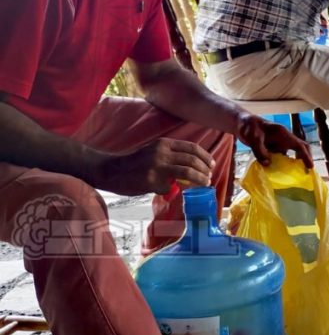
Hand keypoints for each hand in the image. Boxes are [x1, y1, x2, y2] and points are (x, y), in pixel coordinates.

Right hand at [89, 138, 213, 195]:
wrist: (111, 170)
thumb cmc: (135, 163)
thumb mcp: (154, 152)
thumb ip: (171, 156)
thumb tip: (192, 169)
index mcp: (164, 143)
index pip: (192, 148)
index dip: (205, 157)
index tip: (212, 165)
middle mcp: (162, 152)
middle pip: (193, 160)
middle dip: (205, 170)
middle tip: (209, 178)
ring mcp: (156, 166)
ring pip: (188, 172)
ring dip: (199, 179)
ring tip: (204, 184)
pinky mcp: (151, 180)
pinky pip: (170, 187)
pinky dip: (174, 190)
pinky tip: (173, 192)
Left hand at [237, 114, 313, 168]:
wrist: (243, 123)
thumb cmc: (249, 127)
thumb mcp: (253, 138)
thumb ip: (260, 151)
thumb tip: (267, 164)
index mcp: (283, 134)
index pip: (299, 145)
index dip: (306, 156)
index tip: (310, 167)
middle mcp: (284, 139)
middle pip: (301, 148)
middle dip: (306, 158)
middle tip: (307, 172)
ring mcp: (279, 143)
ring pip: (292, 154)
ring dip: (295, 163)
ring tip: (296, 176)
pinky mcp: (274, 148)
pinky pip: (282, 157)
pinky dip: (283, 165)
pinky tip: (279, 174)